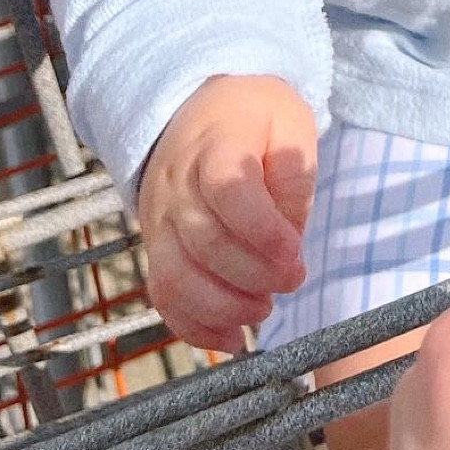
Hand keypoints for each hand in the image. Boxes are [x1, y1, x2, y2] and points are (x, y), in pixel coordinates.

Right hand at [138, 74, 315, 352]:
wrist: (200, 111)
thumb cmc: (254, 118)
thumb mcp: (289, 121)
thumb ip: (294, 173)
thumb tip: (289, 233)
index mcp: (215, 144)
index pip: (227, 191)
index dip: (262, 231)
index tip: (294, 253)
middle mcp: (177, 185)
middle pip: (204, 242)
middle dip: (254, 274)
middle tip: (292, 278)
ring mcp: (158, 220)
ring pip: (177, 279)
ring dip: (225, 307)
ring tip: (264, 307)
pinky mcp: (155, 249)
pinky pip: (163, 298)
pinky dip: (196, 328)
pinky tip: (233, 338)